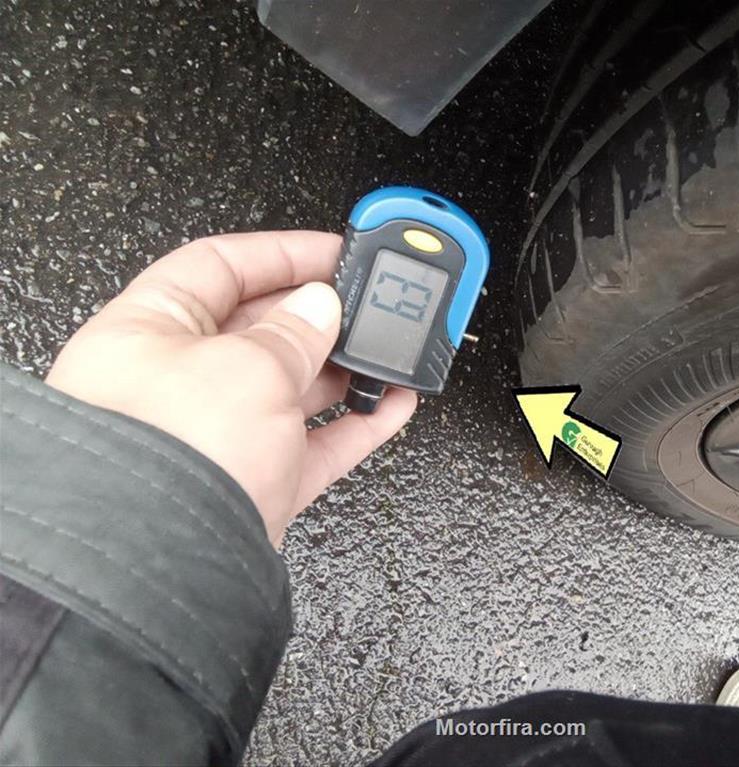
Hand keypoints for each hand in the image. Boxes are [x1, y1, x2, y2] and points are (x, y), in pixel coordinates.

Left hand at [45, 231, 416, 545]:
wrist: (167, 573)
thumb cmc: (167, 464)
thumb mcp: (245, 368)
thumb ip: (291, 331)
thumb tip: (319, 308)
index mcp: (147, 332)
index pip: (218, 266)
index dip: (281, 253)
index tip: (333, 252)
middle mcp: (175, 383)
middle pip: (260, 328)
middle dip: (318, 316)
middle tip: (367, 306)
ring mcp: (214, 436)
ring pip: (292, 388)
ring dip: (345, 370)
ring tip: (389, 354)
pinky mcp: (250, 483)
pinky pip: (313, 443)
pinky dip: (356, 424)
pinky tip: (394, 405)